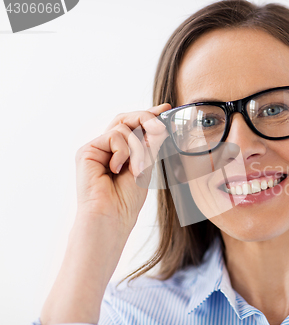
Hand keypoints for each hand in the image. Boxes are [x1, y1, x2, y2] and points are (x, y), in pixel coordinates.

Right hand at [74, 103, 170, 234]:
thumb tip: (160, 124)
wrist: (112, 217)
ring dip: (137, 148)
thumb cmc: (126, 200)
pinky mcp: (87, 150)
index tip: (166, 108)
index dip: (149, 115)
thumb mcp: (145, 166)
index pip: (134, 126)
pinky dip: (123, 151)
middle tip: (160, 126)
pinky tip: (117, 169)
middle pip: (126, 119)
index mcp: (119, 152)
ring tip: (137, 169)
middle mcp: (106, 147)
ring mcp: (96, 148)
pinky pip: (114, 135)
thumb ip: (149, 145)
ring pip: (124, 127)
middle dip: (146, 119)